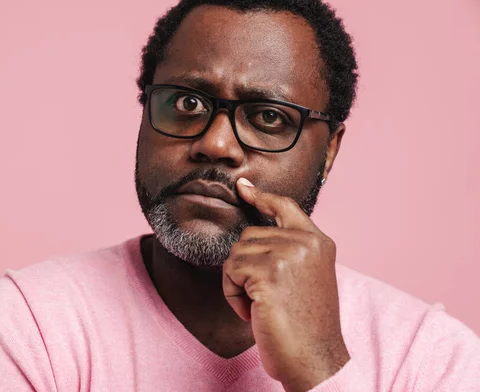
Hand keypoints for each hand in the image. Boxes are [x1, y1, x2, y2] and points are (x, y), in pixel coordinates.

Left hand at [222, 178, 349, 391]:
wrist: (316, 361)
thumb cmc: (307, 327)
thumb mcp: (305, 279)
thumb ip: (289, 252)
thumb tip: (253, 237)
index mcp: (319, 243)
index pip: (285, 207)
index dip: (261, 196)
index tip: (243, 186)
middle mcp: (306, 242)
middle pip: (249, 235)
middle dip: (245, 268)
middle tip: (264, 299)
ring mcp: (289, 253)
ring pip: (236, 253)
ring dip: (238, 283)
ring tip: (262, 307)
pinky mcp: (269, 270)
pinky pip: (230, 271)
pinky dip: (233, 295)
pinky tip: (254, 312)